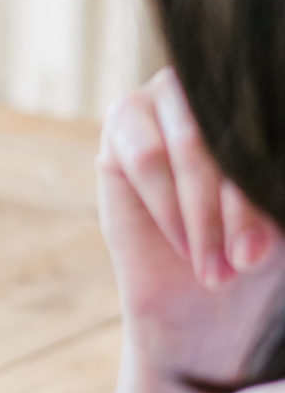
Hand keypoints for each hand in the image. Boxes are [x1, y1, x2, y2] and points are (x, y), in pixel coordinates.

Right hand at [97, 68, 284, 392]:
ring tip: (214, 267)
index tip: (265, 248)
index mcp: (261, 104)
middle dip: (239, 206)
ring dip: (202, 215)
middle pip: (233, 135)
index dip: (265, 180)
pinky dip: (166, 206)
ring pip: (189, 146)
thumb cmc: (253, 253)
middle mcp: (218, 89)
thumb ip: (271, 189)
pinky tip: (181, 244)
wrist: (202, 302)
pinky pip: (144, 158)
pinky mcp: (122, 124)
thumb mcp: (277, 221)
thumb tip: (265, 197)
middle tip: (244, 262)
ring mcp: (168, 99)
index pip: (268, 126)